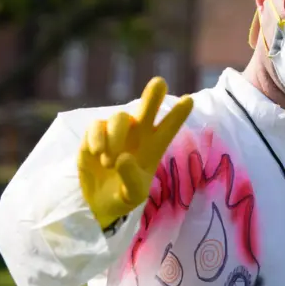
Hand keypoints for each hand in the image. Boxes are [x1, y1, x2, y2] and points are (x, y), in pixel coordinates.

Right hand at [78, 77, 192, 228]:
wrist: (98, 202)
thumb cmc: (124, 196)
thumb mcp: (133, 195)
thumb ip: (131, 178)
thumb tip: (122, 157)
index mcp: (154, 146)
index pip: (169, 127)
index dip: (178, 113)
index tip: (189, 100)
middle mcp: (138, 134)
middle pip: (147, 108)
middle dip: (153, 95)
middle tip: (160, 82)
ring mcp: (117, 132)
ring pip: (120, 117)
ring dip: (116, 136)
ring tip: (110, 162)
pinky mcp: (95, 134)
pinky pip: (97, 126)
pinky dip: (97, 138)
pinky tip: (97, 153)